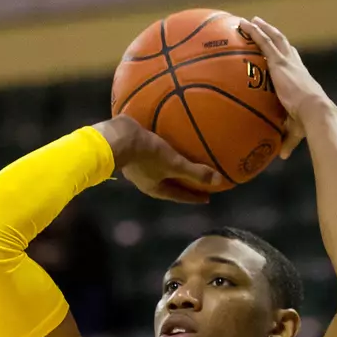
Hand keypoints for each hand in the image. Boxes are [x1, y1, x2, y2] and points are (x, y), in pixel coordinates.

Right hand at [93, 115, 223, 203]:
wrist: (117, 138)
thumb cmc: (146, 155)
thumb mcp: (173, 164)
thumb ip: (195, 173)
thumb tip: (219, 181)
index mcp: (155, 188)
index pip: (180, 196)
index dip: (195, 197)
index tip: (207, 198)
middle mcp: (146, 181)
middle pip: (170, 184)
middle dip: (185, 183)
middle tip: (200, 182)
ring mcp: (138, 167)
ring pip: (161, 169)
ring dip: (173, 168)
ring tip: (185, 162)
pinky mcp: (134, 152)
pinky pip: (154, 155)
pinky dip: (165, 153)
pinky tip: (169, 143)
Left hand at [237, 17, 333, 158]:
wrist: (314, 111)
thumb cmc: (308, 122)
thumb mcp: (296, 130)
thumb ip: (287, 140)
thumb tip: (281, 156)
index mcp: (301, 78)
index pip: (294, 63)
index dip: (288, 54)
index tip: (281, 49)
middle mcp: (296, 66)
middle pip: (284, 45)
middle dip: (274, 34)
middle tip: (263, 26)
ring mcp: (287, 62)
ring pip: (274, 39)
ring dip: (263, 28)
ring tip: (251, 20)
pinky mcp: (279, 62)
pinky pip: (264, 42)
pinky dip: (255, 32)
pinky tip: (245, 24)